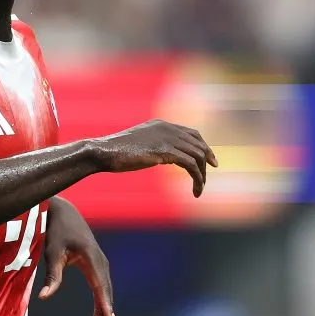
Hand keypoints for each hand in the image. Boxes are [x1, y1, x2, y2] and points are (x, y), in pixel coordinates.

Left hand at [38, 197, 114, 315]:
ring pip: (104, 296)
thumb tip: (44, 298)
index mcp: (92, 258)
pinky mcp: (96, 269)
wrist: (63, 212)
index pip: (100, 286)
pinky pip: (100, 292)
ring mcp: (100, 267)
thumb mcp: (52, 251)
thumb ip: (52, 275)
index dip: (105, 304)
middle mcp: (101, 264)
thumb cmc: (55, 230)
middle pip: (105, 296)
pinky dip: (100, 308)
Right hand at [89, 120, 217, 196]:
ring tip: (199, 190)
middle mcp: (168, 129)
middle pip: (198, 144)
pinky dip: (197, 178)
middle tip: (206, 178)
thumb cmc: (115, 152)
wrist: (104, 152)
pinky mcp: (165, 151)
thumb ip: (152, 146)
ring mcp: (167, 138)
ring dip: (202, 175)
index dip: (204, 147)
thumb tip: (159, 155)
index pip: (192, 133)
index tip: (209, 162)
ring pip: (197, 156)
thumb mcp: (138, 145)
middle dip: (206, 162)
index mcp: (162, 125)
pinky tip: (195, 190)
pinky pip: (191, 165)